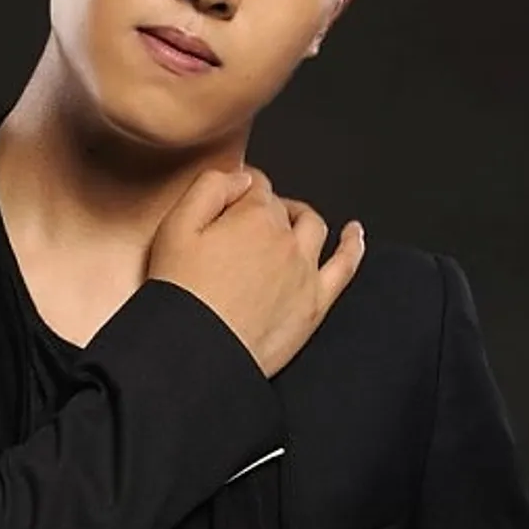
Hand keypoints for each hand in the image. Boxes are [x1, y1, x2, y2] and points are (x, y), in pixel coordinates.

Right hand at [147, 166, 365, 377]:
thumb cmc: (181, 293)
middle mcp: (286, 239)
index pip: (254, 186)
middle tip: (244, 219)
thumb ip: (209, 188)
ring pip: (313, 228)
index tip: (232, 195)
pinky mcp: (315, 304)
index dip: (241, 188)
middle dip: (265, 207)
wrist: (197, 351)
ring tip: (287, 221)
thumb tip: (240, 177)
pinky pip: (344, 267)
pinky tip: (353, 234)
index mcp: (253, 216)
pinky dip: (352, 246)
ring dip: (300, 218)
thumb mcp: (176, 226)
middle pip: (281, 208)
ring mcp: (305, 271)